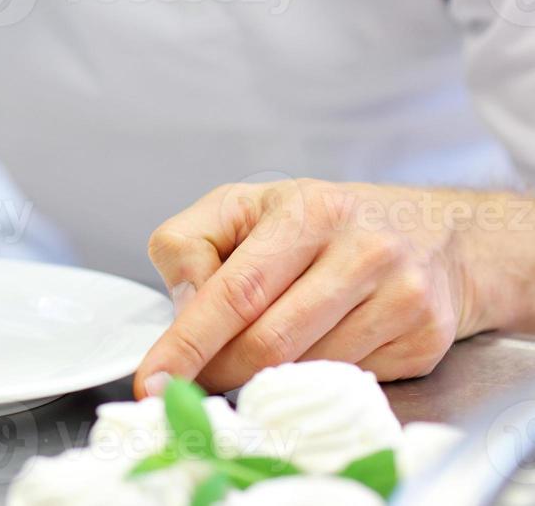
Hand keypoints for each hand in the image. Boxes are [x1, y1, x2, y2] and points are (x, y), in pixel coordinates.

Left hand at [133, 178, 478, 397]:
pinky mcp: (424, 339)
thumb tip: (183, 307)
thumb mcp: (243, 206)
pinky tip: (311, 349)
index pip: (236, 292)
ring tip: (252, 356)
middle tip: (192, 381)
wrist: (434, 231)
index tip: (153, 379)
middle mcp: (362, 252)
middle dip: (219, 371)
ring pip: (304, 370)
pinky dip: (310, 378)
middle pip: (269, 343)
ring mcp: (401, 298)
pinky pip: (344, 382)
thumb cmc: (319, 220)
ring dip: (262, 378)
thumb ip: (190, 245)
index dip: (189, 342)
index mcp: (307, 213)